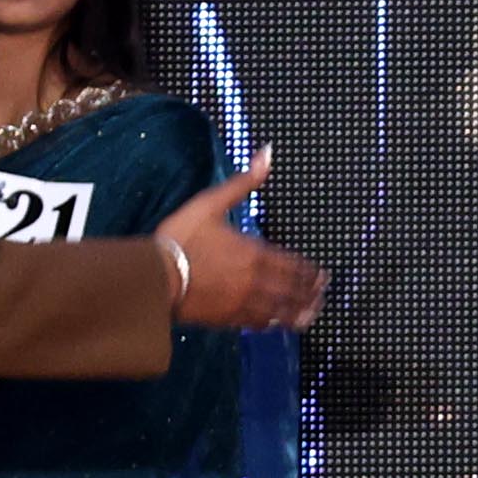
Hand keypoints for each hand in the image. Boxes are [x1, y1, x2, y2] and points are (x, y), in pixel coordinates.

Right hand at [160, 161, 329, 332]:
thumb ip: (242, 183)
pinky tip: (278, 323)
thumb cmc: (179, 239)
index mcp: (254, 252)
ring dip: (299, 310)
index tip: (321, 274)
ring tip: (312, 313)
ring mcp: (242, 302)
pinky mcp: (227, 318)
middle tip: (322, 293)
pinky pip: (258, 322)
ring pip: (280, 309)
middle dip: (309, 291)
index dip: (308, 270)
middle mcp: (255, 280)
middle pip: (291, 288)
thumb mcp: (210, 203)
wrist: (154, 277)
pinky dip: (273, 323)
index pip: (291, 263)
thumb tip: (266, 154)